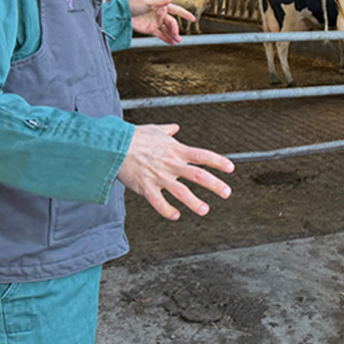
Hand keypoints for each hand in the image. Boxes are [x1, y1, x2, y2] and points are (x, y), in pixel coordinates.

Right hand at [118, 124, 234, 219]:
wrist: (112, 146)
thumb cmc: (133, 137)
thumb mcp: (154, 130)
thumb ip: (168, 131)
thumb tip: (175, 127)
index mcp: (176, 150)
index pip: (203, 156)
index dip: (219, 162)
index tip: (231, 168)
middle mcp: (171, 164)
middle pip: (198, 175)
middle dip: (215, 185)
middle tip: (227, 193)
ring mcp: (159, 177)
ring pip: (181, 192)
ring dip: (194, 202)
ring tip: (205, 210)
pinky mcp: (145, 187)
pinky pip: (159, 202)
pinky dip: (167, 210)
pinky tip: (175, 216)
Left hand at [128, 0, 194, 44]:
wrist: (122, 15)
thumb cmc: (132, 5)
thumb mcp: (146, 1)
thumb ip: (159, 2)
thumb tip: (170, 0)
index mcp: (160, 6)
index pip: (176, 10)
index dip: (184, 14)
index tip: (192, 18)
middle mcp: (159, 15)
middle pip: (172, 23)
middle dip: (175, 29)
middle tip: (177, 34)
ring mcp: (155, 22)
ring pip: (168, 30)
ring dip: (173, 35)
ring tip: (177, 40)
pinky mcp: (150, 29)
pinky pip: (160, 35)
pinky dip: (166, 39)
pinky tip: (171, 42)